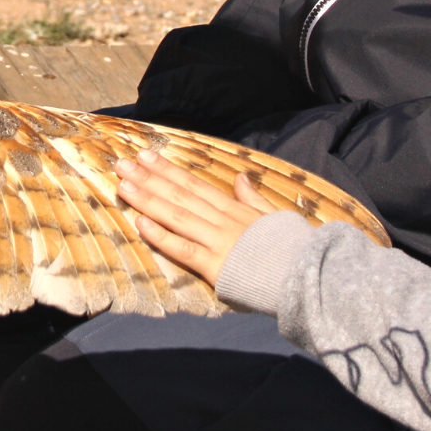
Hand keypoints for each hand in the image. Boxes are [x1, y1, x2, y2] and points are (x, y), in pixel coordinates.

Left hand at [116, 149, 276, 290]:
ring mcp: (217, 242)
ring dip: (148, 199)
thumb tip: (241, 177)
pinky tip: (140, 223)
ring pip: (177, 215)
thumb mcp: (274, 215)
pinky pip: (184, 249)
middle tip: (122, 164)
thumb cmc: (292, 248)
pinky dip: (162, 235)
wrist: (307, 274)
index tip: (147, 156)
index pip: (195, 184)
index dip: (168, 170)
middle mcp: (222, 220)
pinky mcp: (216, 266)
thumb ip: (253, 198)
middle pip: (180, 195)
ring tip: (124, 185)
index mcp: (235, 209)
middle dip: (149, 178)